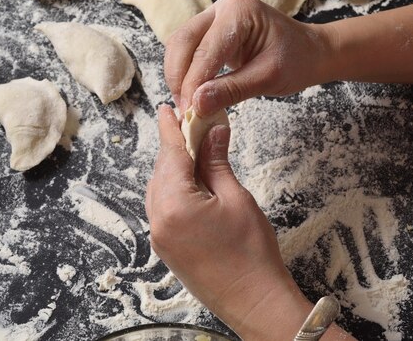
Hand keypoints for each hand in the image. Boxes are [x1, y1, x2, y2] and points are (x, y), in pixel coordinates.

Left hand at [145, 105, 351, 339]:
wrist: (254, 302)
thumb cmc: (251, 253)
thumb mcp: (236, 199)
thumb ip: (217, 163)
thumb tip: (213, 132)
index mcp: (174, 204)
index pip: (170, 154)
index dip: (170, 128)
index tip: (166, 109)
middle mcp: (158, 220)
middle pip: (162, 171)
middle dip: (175, 147)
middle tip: (188, 125)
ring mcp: (159, 236)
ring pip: (159, 189)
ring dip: (173, 168)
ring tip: (192, 151)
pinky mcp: (165, 247)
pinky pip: (162, 207)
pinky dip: (173, 189)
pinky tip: (189, 181)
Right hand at [164, 0, 331, 115]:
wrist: (309, 52)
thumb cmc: (296, 61)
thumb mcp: (267, 78)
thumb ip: (231, 90)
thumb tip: (196, 105)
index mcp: (239, 11)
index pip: (205, 51)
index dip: (192, 83)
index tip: (189, 112)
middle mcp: (221, 7)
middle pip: (182, 42)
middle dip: (178, 78)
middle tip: (183, 110)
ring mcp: (212, 16)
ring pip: (178, 45)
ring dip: (177, 76)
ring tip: (186, 105)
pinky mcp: (208, 30)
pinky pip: (186, 50)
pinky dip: (184, 73)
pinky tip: (190, 93)